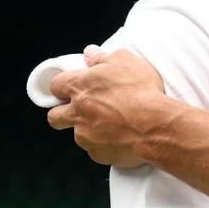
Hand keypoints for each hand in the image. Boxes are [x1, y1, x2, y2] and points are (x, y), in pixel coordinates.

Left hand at [47, 47, 168, 167]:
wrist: (154, 125)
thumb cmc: (141, 90)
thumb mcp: (125, 61)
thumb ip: (102, 57)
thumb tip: (90, 53)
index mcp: (80, 87)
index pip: (55, 85)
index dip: (62, 86)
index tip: (70, 87)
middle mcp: (77, 112)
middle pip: (54, 116)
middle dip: (62, 113)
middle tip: (80, 110)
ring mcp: (85, 135)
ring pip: (77, 133)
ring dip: (88, 129)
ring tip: (112, 124)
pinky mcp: (97, 154)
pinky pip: (96, 149)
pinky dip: (105, 144)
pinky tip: (122, 136)